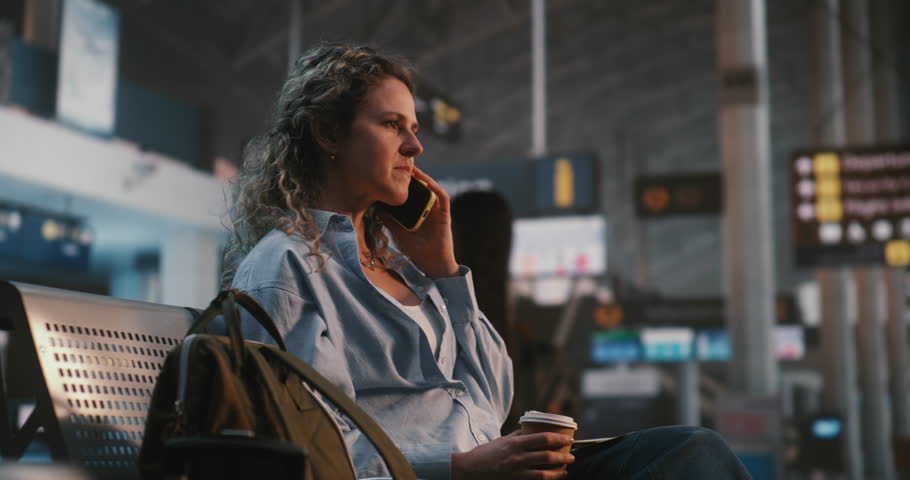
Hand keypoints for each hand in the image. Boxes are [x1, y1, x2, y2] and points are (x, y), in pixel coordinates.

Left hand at [379, 167, 459, 277]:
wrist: (431, 265)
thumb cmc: (415, 251)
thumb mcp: (398, 232)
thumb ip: (389, 220)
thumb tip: (376, 207)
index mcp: (416, 213)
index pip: (410, 194)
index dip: (404, 183)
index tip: (391, 173)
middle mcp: (427, 209)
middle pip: (421, 188)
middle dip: (412, 177)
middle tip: (400, 165)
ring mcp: (437, 212)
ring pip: (431, 189)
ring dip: (424, 178)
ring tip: (412, 169)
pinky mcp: (445, 215)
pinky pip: (442, 198)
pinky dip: (435, 188)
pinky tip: (427, 181)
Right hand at [451, 431, 575, 479]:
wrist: (470, 469)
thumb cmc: (486, 453)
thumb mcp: (502, 440)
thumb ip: (518, 435)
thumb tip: (533, 430)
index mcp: (515, 442)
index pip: (543, 438)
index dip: (559, 439)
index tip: (568, 439)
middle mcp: (518, 457)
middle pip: (547, 456)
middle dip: (563, 456)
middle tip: (571, 455)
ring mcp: (517, 471)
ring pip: (544, 472)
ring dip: (558, 470)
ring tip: (565, 468)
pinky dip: (547, 479)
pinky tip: (553, 478)